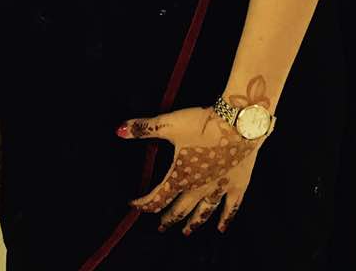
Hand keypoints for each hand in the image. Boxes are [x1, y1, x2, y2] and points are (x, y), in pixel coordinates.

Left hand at [118, 105, 267, 235]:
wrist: (238, 123)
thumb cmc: (203, 123)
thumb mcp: (170, 123)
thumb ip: (144, 127)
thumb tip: (118, 130)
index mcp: (179, 177)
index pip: (157, 197)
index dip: (143, 203)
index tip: (134, 204)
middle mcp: (197, 189)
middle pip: (179, 209)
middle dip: (167, 218)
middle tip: (160, 227)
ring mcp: (218, 189)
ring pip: (202, 212)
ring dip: (192, 223)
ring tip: (185, 232)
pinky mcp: (237, 185)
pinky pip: (230, 208)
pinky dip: (225, 219)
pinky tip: (221, 228)